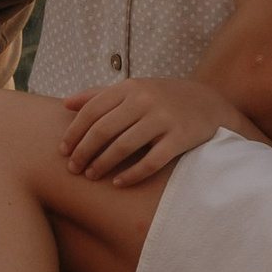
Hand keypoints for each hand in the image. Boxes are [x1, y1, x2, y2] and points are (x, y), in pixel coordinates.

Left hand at [61, 74, 262, 186]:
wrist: (209, 103)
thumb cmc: (161, 99)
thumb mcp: (133, 90)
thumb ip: (99, 95)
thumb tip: (66, 103)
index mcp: (130, 87)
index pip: (91, 111)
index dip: (74, 132)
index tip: (62, 151)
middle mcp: (145, 100)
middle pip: (103, 130)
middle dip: (83, 151)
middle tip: (72, 169)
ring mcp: (164, 119)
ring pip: (123, 146)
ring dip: (102, 164)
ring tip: (90, 176)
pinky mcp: (180, 138)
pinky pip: (150, 162)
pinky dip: (131, 174)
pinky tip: (118, 183)